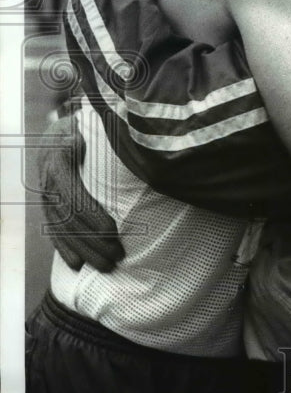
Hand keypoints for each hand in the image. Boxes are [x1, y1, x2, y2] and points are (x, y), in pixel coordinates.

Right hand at [39, 115, 123, 271]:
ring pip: (61, 227)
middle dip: (93, 240)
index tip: (113, 231)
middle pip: (69, 217)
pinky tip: (76, 264)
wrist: (59, 129)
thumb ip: (115, 136)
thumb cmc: (88, 126)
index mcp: (61, 159)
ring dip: (84, 249)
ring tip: (106, 265)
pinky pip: (52, 228)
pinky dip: (64, 247)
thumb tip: (144, 146)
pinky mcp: (46, 202)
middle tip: (118, 256)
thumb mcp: (98, 126)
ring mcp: (45, 192)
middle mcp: (48, 178)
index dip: (92, 216)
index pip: (75, 196)